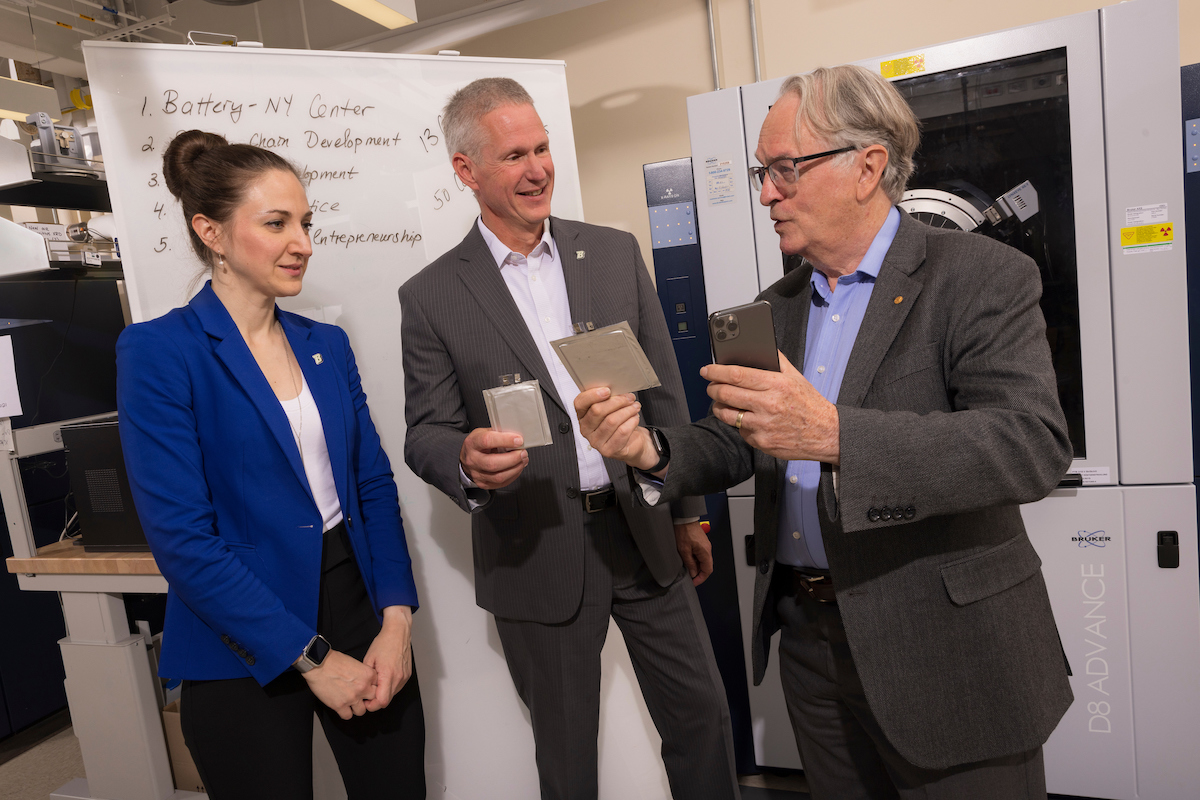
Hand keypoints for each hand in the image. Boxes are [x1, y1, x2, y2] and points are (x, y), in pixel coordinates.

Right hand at [300, 650, 377, 719]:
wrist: (318, 664)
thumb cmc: (334, 661)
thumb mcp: (355, 663)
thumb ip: (364, 674)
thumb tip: (366, 681)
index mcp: (368, 675)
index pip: (379, 687)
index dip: (372, 688)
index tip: (367, 689)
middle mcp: (363, 687)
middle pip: (373, 700)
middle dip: (367, 699)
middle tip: (361, 697)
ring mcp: (352, 698)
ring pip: (361, 711)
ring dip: (356, 708)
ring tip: (350, 702)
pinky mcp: (340, 705)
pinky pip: (348, 716)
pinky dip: (345, 712)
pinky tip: (342, 706)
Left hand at [363, 606, 412, 711]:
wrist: (398, 632)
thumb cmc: (383, 643)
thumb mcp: (368, 659)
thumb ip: (366, 677)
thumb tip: (363, 690)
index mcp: (387, 674)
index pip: (382, 701)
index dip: (372, 705)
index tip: (365, 702)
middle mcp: (398, 677)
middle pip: (387, 700)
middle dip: (376, 701)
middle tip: (367, 695)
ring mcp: (404, 677)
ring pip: (393, 695)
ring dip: (384, 694)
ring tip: (375, 685)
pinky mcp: (407, 675)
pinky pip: (397, 687)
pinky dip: (390, 687)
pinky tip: (384, 679)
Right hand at [460, 427, 528, 488]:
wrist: (467, 457)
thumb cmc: (477, 444)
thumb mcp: (484, 432)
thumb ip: (499, 433)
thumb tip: (517, 436)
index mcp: (472, 443)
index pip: (487, 441)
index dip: (505, 440)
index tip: (518, 440)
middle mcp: (472, 460)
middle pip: (493, 463)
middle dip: (513, 458)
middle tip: (523, 453)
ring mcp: (476, 474)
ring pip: (499, 477)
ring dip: (515, 468)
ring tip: (522, 460)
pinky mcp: (483, 483)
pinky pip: (501, 483)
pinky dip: (513, 475)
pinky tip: (516, 468)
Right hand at [574, 388, 659, 470]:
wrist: (630, 443)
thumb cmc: (618, 423)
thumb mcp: (611, 408)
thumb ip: (608, 398)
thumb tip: (616, 387)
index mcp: (582, 416)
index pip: (580, 403)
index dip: (592, 395)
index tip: (608, 390)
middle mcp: (586, 429)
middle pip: (597, 411)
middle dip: (617, 401)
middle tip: (629, 397)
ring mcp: (595, 442)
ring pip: (611, 421)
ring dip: (627, 411)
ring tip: (635, 407)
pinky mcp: (607, 450)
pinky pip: (621, 432)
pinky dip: (631, 422)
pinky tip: (635, 418)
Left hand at [675, 521, 712, 585]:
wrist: (684, 518)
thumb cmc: (684, 531)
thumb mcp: (684, 550)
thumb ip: (690, 563)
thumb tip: (693, 573)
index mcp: (705, 552)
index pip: (708, 570)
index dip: (701, 578)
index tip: (694, 582)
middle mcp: (707, 549)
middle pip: (707, 566)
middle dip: (699, 574)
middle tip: (690, 578)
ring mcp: (705, 545)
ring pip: (703, 561)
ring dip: (697, 567)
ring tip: (688, 569)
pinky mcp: (701, 543)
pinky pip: (701, 555)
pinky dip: (696, 560)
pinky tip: (688, 560)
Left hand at [702, 352, 839, 463]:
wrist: (826, 433)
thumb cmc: (810, 404)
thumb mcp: (796, 377)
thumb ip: (777, 361)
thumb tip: (760, 347)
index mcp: (776, 384)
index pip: (736, 375)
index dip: (716, 372)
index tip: (707, 370)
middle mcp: (768, 404)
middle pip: (726, 394)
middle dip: (713, 389)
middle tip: (711, 386)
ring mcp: (763, 425)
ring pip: (727, 414)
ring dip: (719, 407)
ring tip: (721, 402)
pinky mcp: (762, 442)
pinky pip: (740, 430)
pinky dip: (739, 424)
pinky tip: (746, 418)